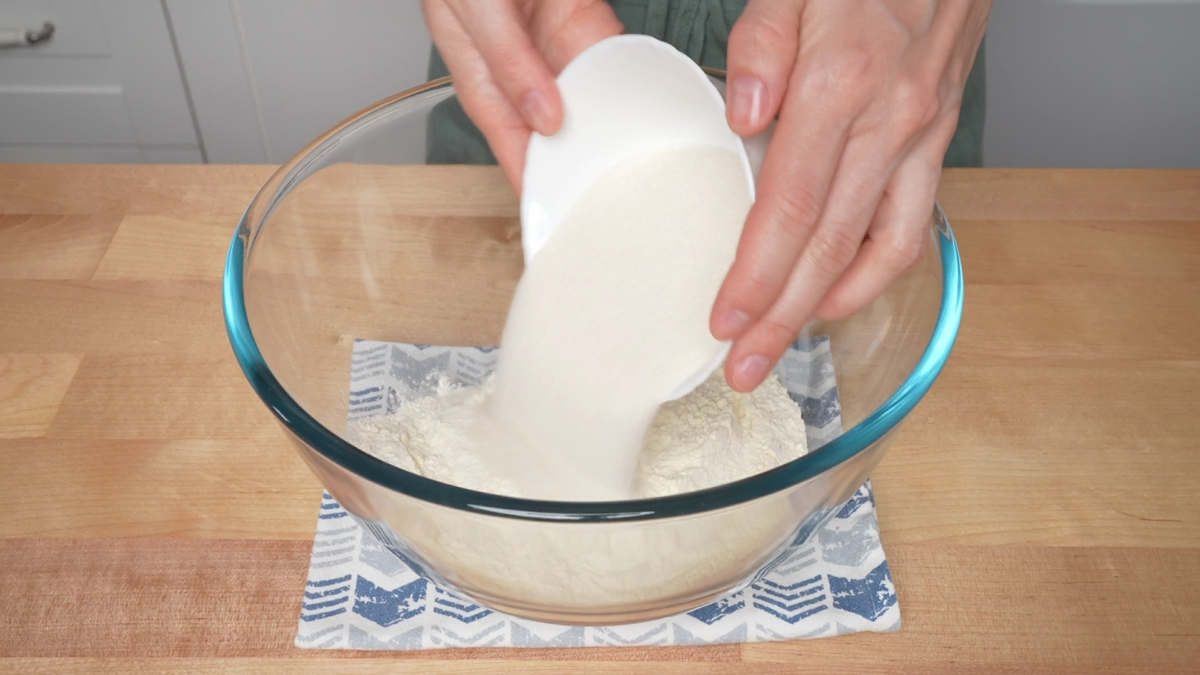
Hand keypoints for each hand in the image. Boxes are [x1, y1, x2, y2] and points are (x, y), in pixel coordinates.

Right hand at [421, 0, 621, 190]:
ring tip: (625, 162)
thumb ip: (507, 58)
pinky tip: (636, 108)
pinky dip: (623, 83)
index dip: (529, 178)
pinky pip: (610, 62)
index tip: (550, 211)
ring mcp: (555, 46)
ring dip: (605, 126)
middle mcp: (520, 67)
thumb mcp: (474, 9)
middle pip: (553, 129)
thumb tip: (542, 116)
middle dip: (574, 161)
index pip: (508, 140)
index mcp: (480, 73)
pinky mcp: (586, 23)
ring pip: (586, 100)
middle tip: (599, 195)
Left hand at [711, 0, 990, 390]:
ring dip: (827, 311)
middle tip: (743, 369)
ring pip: (875, 250)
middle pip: (827, 247)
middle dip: (781, 319)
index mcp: (840, 85)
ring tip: (785, 346)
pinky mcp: (936, 141)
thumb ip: (761, 45)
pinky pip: (910, 227)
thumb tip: (741, 117)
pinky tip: (837, 293)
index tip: (724, 321)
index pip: (789, 206)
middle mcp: (888, 123)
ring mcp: (920, 138)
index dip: (756, 274)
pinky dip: (873, 273)